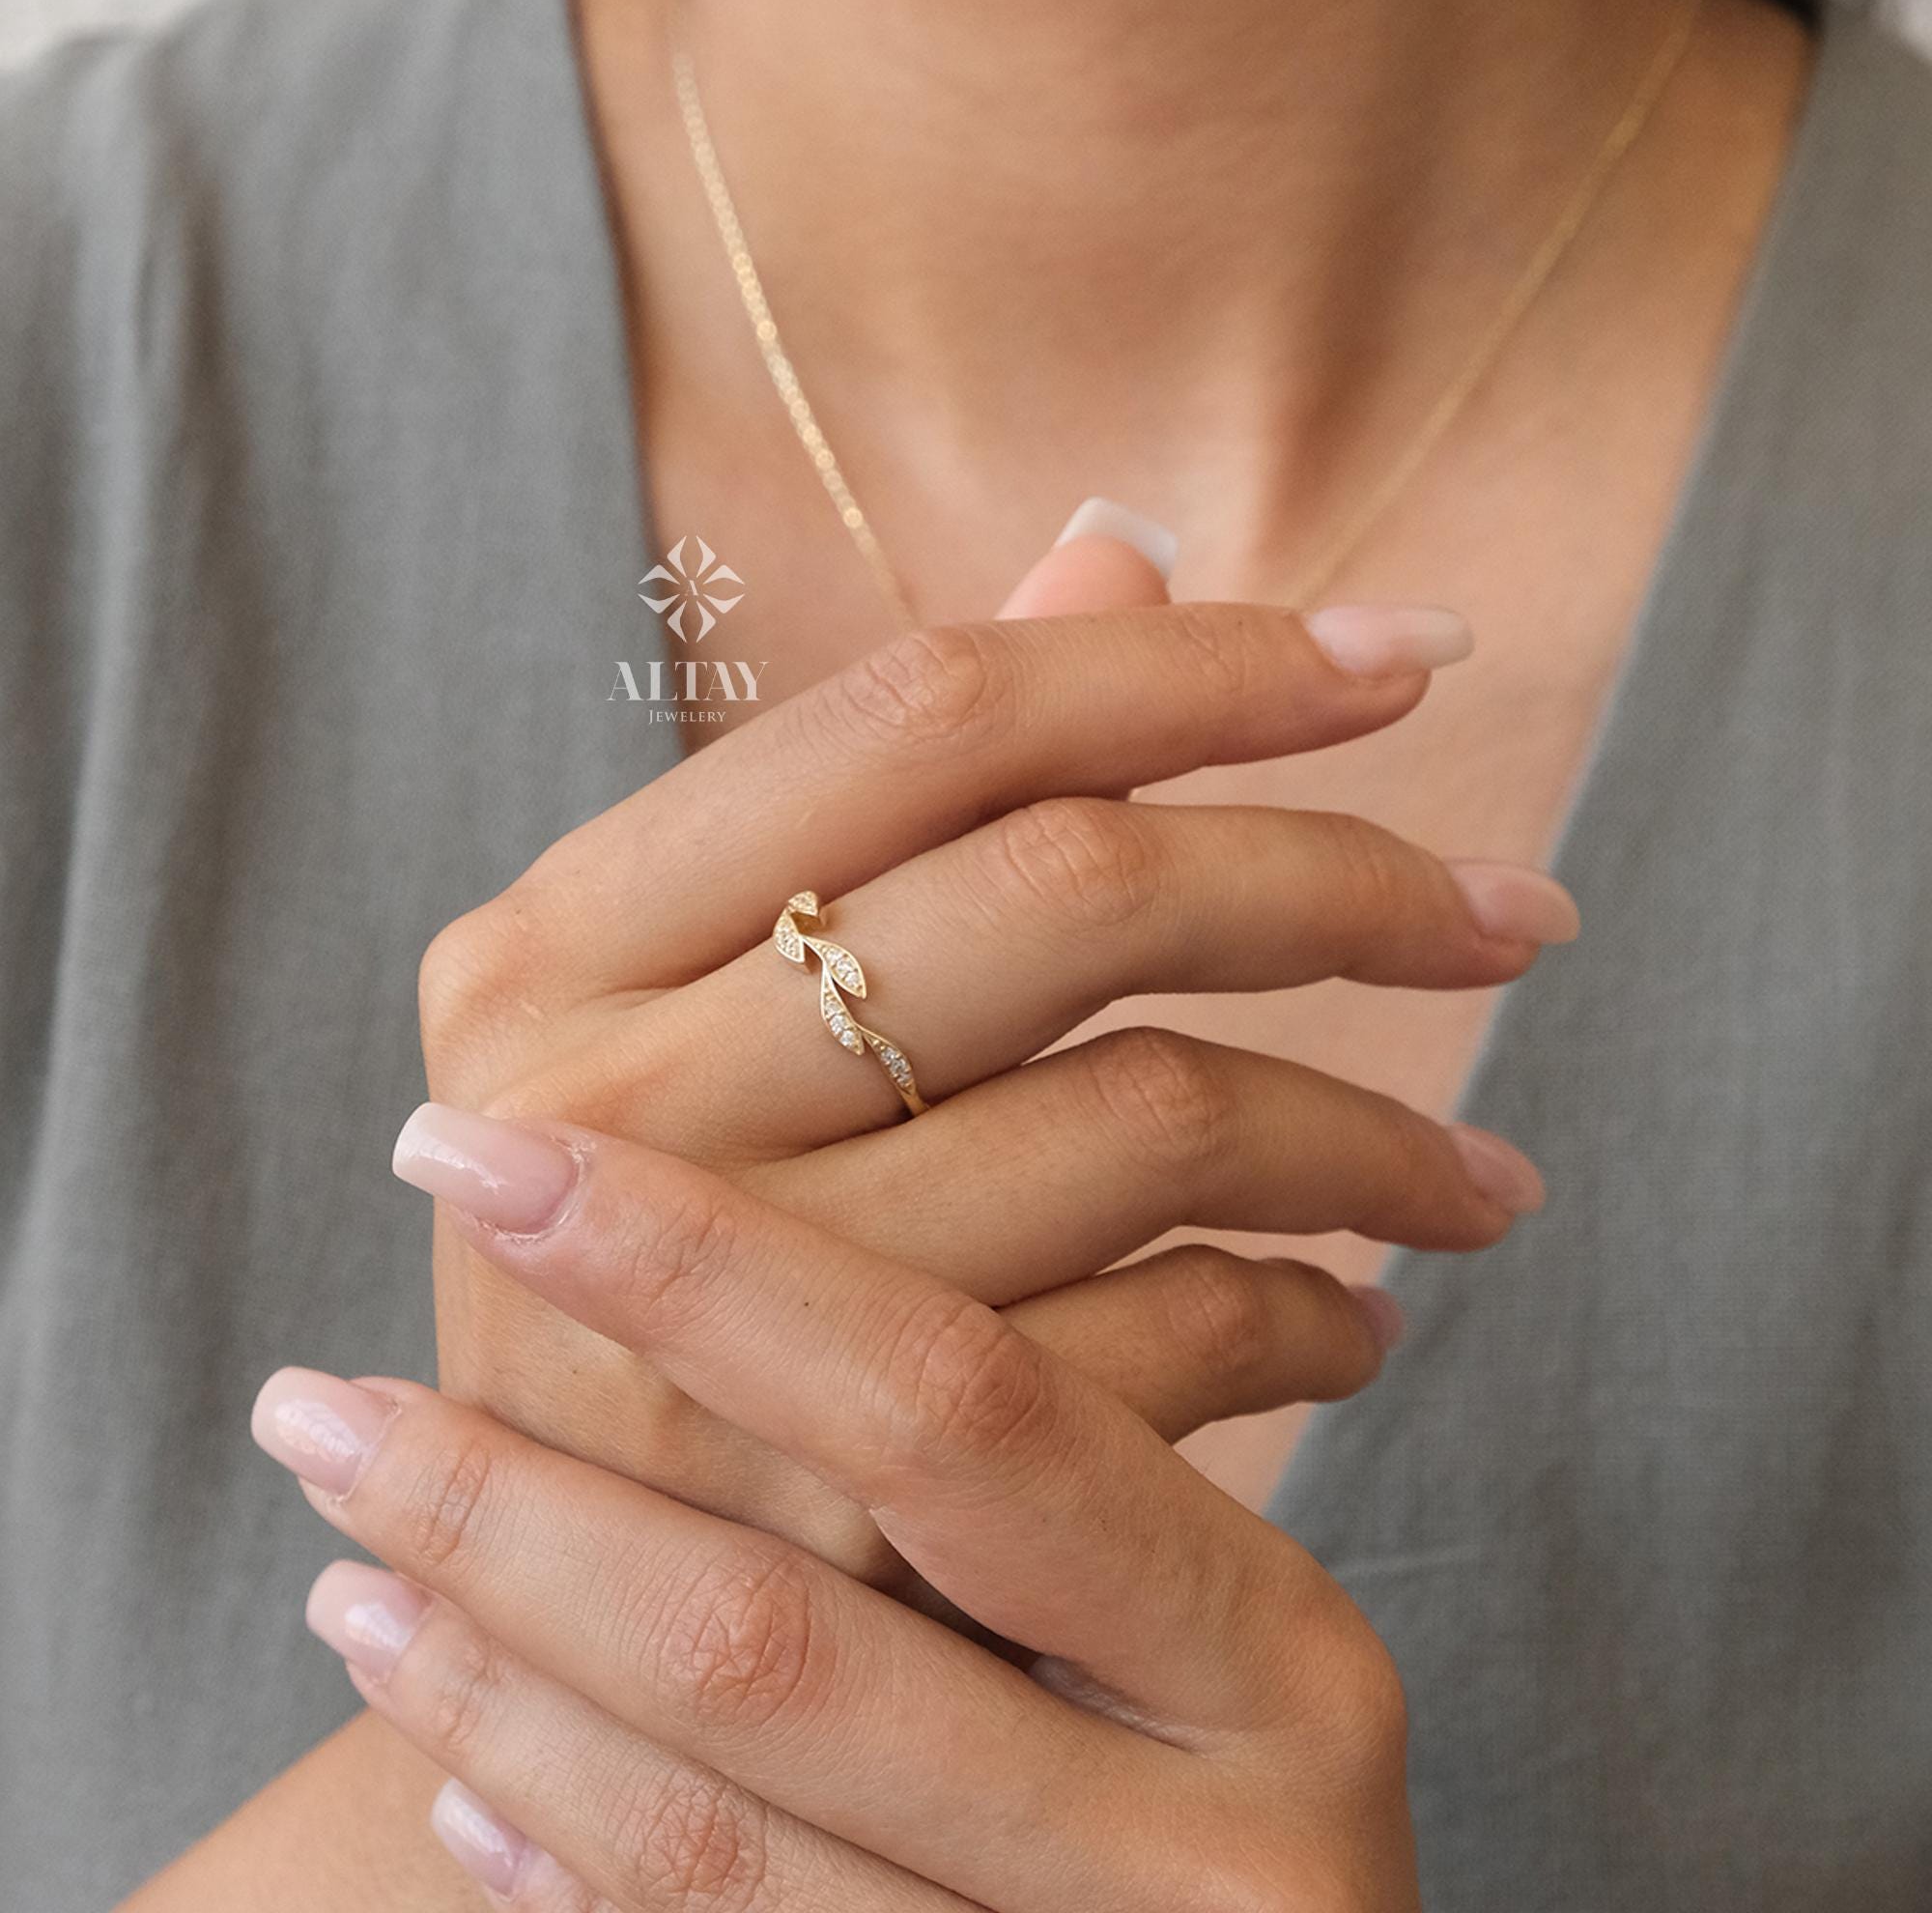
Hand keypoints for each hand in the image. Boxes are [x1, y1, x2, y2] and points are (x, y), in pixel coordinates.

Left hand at [257, 1114, 1428, 1908]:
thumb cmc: (1237, 1789)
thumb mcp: (1219, 1624)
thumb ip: (1054, 1460)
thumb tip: (756, 1220)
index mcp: (1276, 1661)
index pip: (962, 1408)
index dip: (707, 1267)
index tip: (489, 1155)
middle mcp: (1212, 1855)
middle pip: (787, 1640)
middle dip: (515, 1507)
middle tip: (317, 1404)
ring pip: (705, 1839)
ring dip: (491, 1686)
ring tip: (349, 1560)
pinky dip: (557, 1864)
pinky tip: (456, 1776)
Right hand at [420, 531, 1569, 1590]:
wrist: (556, 1610)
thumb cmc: (669, 1252)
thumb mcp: (707, 1010)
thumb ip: (901, 788)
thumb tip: (1118, 551)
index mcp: (559, 940)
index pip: (930, 714)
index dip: (1197, 664)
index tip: (1415, 658)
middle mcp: (602, 1106)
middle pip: (1069, 888)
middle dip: (1344, 877)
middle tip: (1518, 915)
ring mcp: (712, 1320)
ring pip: (1151, 1114)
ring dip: (1372, 1134)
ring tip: (1469, 1181)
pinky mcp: (832, 1510)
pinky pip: (1164, 1344)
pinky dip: (1301, 1316)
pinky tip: (1348, 1321)